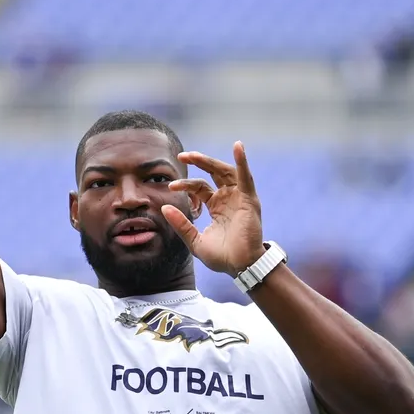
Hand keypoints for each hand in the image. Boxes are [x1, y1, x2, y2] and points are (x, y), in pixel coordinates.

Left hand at [161, 141, 265, 276]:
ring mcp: (240, 198)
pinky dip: (242, 161)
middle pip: (212, 174)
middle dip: (198, 163)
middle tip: (181, 156)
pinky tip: (238, 146)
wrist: (241, 267)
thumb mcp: (194, 240)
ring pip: (225, 171)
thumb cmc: (222, 257)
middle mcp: (228, 198)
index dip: (185, 185)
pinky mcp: (250, 200)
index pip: (199, 188)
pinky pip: (246, 177)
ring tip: (193, 155)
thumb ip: (181, 224)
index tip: (171, 187)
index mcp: (217, 206)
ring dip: (210, 161)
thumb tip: (163, 208)